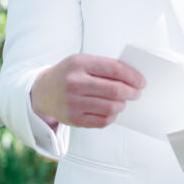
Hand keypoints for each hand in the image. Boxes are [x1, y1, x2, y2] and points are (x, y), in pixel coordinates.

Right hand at [31, 54, 145, 128]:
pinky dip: (112, 116)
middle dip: (132, 93)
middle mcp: (74, 83)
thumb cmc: (69, 75)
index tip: (141, 82)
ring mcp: (73, 102)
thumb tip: (133, 78)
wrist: (42, 91)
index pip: (115, 69)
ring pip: (111, 107)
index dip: (133, 76)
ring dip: (122, 105)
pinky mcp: (73, 119)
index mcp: (79, 63)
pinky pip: (102, 121)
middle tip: (136, 94)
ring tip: (123, 102)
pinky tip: (112, 111)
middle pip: (115, 90)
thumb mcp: (82, 62)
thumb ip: (105, 67)